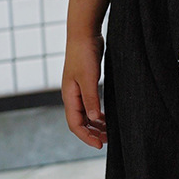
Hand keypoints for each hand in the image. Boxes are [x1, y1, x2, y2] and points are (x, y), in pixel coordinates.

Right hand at [62, 29, 106, 147]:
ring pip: (86, 114)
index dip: (86, 137)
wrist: (83, 34)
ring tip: (110, 131)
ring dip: (96, 125)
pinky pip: (90, 105)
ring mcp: (78, 90)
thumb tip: (95, 120)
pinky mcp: (86, 84)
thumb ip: (91, 99)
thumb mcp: (89, 78)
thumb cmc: (83, 54)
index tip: (100, 145)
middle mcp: (72, 96)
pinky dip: (98, 114)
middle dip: (92, 133)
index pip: (74, 124)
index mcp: (69, 96)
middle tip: (108, 140)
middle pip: (80, 122)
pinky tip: (107, 116)